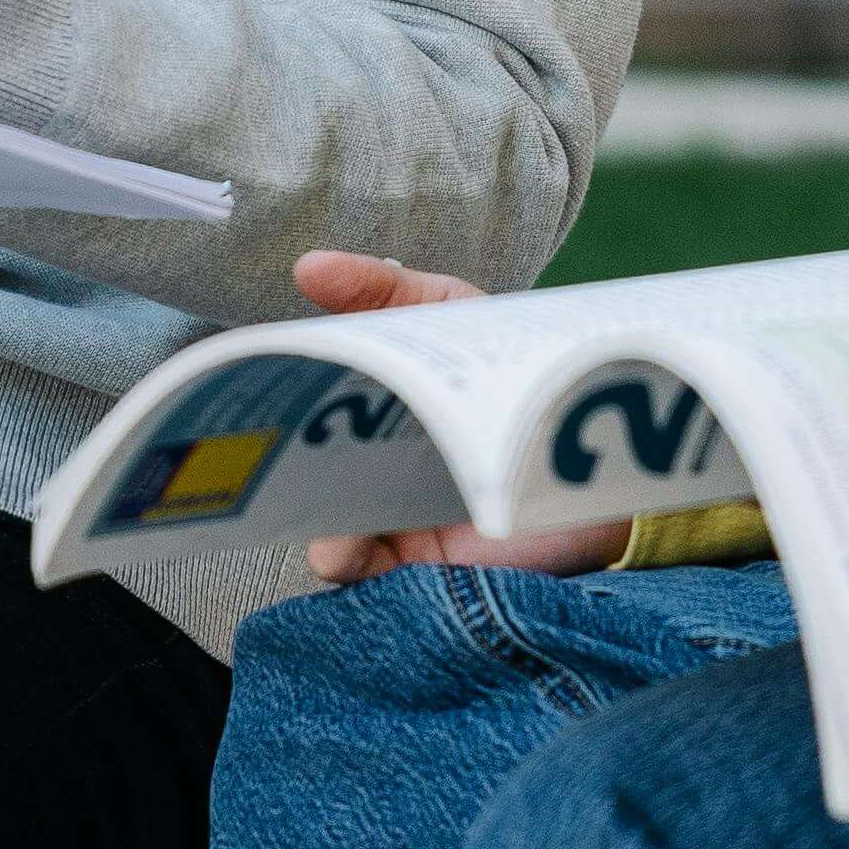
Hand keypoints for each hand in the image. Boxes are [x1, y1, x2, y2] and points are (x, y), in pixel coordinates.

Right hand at [287, 251, 631, 586]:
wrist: (599, 445)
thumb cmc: (512, 368)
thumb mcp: (447, 310)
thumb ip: (381, 288)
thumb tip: (307, 267)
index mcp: (361, 410)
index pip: (295, 415)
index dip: (267, 411)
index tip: (249, 399)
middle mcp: (365, 470)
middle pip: (302, 485)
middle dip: (283, 485)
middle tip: (279, 474)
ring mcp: (391, 523)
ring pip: (328, 539)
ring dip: (324, 537)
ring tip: (337, 535)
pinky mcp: (425, 569)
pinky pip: (370, 581)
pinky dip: (354, 568)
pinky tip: (354, 552)